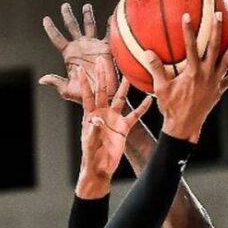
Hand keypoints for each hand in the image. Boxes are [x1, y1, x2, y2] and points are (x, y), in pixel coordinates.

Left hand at [40, 3, 117, 104]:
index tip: (46, 19)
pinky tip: (110, 16)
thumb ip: (56, 82)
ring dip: (87, 15)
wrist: (104, 96)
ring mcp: (93, 46)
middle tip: (65, 5)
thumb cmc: (86, 95)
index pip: (57, 39)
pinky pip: (108, 33)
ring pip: (89, 26)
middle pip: (72, 27)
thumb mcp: (67, 90)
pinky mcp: (106, 48)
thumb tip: (42, 80)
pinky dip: (109, 24)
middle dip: (68, 15)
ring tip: (86, 6)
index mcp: (69, 55)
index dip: (51, 28)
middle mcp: (80, 47)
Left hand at [78, 58, 151, 183]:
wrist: (101, 168)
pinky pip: (134, 115)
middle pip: (103, 91)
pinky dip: (142, 108)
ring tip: (128, 74)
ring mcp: (113, 119)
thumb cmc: (91, 157)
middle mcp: (102, 113)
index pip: (87, 95)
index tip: (78, 68)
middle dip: (102, 75)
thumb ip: (94, 131)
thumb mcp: (91, 144)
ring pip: (120, 99)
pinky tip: (149, 99)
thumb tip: (97, 119)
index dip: (83, 82)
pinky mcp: (123, 127)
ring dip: (124, 87)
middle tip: (102, 59)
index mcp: (90, 115)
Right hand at [151, 12, 227, 142]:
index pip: (191, 46)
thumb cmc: (171, 108)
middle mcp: (208, 75)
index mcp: (193, 73)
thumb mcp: (161, 89)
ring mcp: (216, 83)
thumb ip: (156, 70)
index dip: (188, 31)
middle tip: (218, 16)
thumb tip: (148, 53)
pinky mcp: (219, 91)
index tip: (187, 17)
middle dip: (217, 29)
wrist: (184, 127)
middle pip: (215, 47)